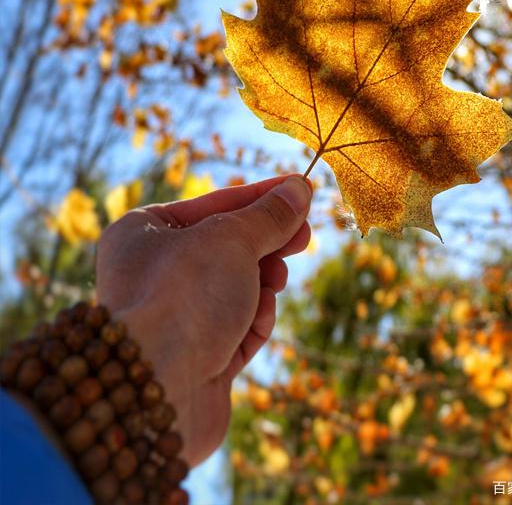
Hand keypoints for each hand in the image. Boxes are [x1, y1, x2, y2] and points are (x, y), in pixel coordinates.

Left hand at [96, 174, 311, 466]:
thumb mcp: (232, 240)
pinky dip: (254, 321)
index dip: (261, 196)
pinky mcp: (195, 357)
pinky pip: (236, 327)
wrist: (160, 389)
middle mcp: (151, 273)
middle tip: (304, 235)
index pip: (213, 204)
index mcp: (142, 233)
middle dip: (266, 244)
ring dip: (262, 283)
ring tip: (275, 281)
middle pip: (226, 247)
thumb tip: (299, 188)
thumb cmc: (184, 297)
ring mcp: (173, 318)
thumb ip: (268, 215)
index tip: (300, 189)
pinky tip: (259, 319)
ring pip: (236, 287)